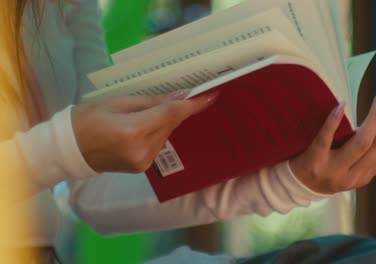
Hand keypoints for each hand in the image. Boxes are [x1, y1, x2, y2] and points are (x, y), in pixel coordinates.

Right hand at [72, 91, 217, 172]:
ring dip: (166, 121)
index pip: (171, 114)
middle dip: (177, 109)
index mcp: (133, 131)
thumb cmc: (87, 119)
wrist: (69, 149)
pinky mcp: (142, 167)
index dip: (193, 105)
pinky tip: (150, 124)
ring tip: (156, 110)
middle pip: (171, 124)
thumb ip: (151, 102)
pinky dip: (158, 132)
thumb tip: (180, 97)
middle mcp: (143, 150)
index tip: (212, 95)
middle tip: (186, 94)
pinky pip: (159, 144)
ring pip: (166, 134)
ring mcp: (143, 162)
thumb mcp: (117, 102)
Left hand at [290, 86, 375, 193]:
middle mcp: (348, 176)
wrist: (295, 184)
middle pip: (374, 146)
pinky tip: (342, 105)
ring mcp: (330, 168)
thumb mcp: (354, 174)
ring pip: (359, 143)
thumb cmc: (328, 173)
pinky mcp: (313, 159)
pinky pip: (325, 138)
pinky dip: (335, 121)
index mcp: (360, 178)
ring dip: (371, 118)